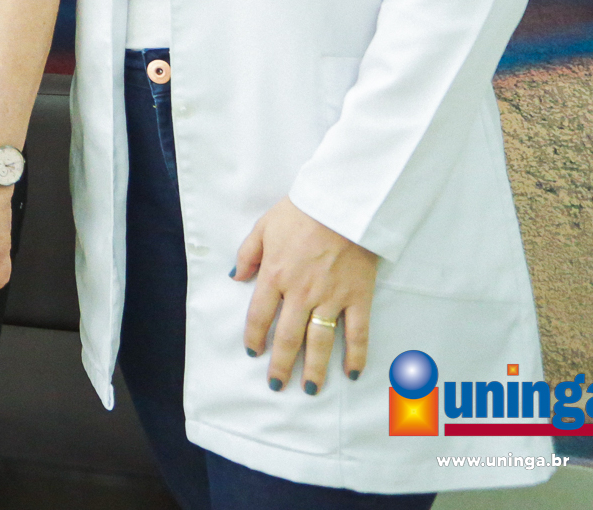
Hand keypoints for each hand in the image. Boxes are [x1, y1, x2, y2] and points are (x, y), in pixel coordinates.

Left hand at [234, 196, 377, 394]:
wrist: (343, 202)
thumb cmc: (301, 211)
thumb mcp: (263, 226)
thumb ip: (248, 254)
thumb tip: (235, 277)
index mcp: (275, 276)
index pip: (259, 316)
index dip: (254, 337)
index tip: (253, 353)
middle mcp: (301, 292)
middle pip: (287, 337)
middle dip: (281, 365)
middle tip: (276, 385)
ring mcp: (331, 297)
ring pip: (320, 341)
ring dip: (314, 368)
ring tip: (309, 390)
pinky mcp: (358, 296)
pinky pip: (357, 332)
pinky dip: (356, 355)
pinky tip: (351, 372)